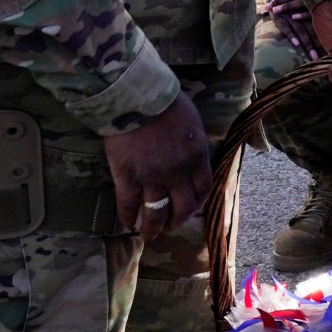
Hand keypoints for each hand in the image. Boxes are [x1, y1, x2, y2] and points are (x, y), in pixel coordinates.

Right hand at [104, 93, 212, 239]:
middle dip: (178, 220)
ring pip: (156, 213)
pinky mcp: (127, 177)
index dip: (198, 203)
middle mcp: (178, 172)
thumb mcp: (192, 122)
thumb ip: (192, 144)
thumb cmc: (165, 102)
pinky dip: (128, 218)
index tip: (191, 208)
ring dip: (153, 228)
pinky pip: (128, 205)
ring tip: (149, 235)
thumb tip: (190, 156)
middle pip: (183, 207)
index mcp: (197, 156)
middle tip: (171, 225)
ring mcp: (152, 177)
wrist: (136, 96)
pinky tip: (127, 224)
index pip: (204, 189)